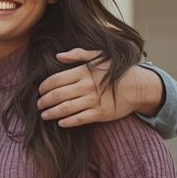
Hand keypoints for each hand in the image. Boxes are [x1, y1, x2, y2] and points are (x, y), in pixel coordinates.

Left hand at [38, 49, 155, 126]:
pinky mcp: (100, 114)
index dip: (44, 87)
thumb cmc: (115, 71)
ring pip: (65, 109)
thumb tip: (58, 56)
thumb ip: (78, 54)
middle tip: (39, 104)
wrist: (137, 86)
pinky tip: (60, 122)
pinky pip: (79, 119)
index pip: (55, 80)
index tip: (40, 91)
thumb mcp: (99, 56)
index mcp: (84, 72)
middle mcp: (86, 86)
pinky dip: (67, 122)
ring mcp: (93, 101)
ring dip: (51, 113)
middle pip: (57, 95)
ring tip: (44, 115)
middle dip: (44, 101)